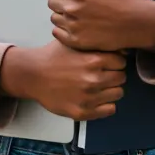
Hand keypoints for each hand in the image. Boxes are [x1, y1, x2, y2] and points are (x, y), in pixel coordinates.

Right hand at [0, 42, 126, 120]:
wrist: (32, 74)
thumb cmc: (54, 56)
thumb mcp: (74, 42)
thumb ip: (96, 44)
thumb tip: (120, 48)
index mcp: (94, 60)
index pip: (122, 62)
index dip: (116, 62)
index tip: (109, 63)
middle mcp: (94, 79)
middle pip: (121, 78)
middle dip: (115, 75)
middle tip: (104, 75)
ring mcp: (88, 97)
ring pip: (118, 94)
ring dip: (111, 90)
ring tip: (100, 87)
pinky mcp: (81, 112)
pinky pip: (109, 110)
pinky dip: (106, 104)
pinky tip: (97, 98)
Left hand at [48, 0, 154, 52]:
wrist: (137, 22)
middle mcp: (72, 8)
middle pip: (52, 2)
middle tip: (80, 2)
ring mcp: (73, 26)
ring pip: (54, 17)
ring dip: (63, 14)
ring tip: (81, 14)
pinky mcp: (76, 41)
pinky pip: (57, 32)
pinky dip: (64, 29)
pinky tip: (78, 25)